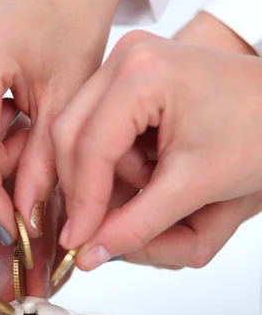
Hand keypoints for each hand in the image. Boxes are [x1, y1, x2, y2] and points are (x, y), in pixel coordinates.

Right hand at [51, 30, 261, 270]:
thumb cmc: (258, 130)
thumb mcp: (194, 185)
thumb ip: (136, 226)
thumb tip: (88, 255)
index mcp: (141, 73)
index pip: (88, 147)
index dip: (81, 202)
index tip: (78, 241)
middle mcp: (125, 59)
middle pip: (70, 137)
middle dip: (85, 189)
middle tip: (96, 230)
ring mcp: (126, 65)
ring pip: (80, 137)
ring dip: (105, 177)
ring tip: (154, 185)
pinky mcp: (129, 80)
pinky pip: (98, 131)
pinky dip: (114, 164)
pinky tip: (150, 171)